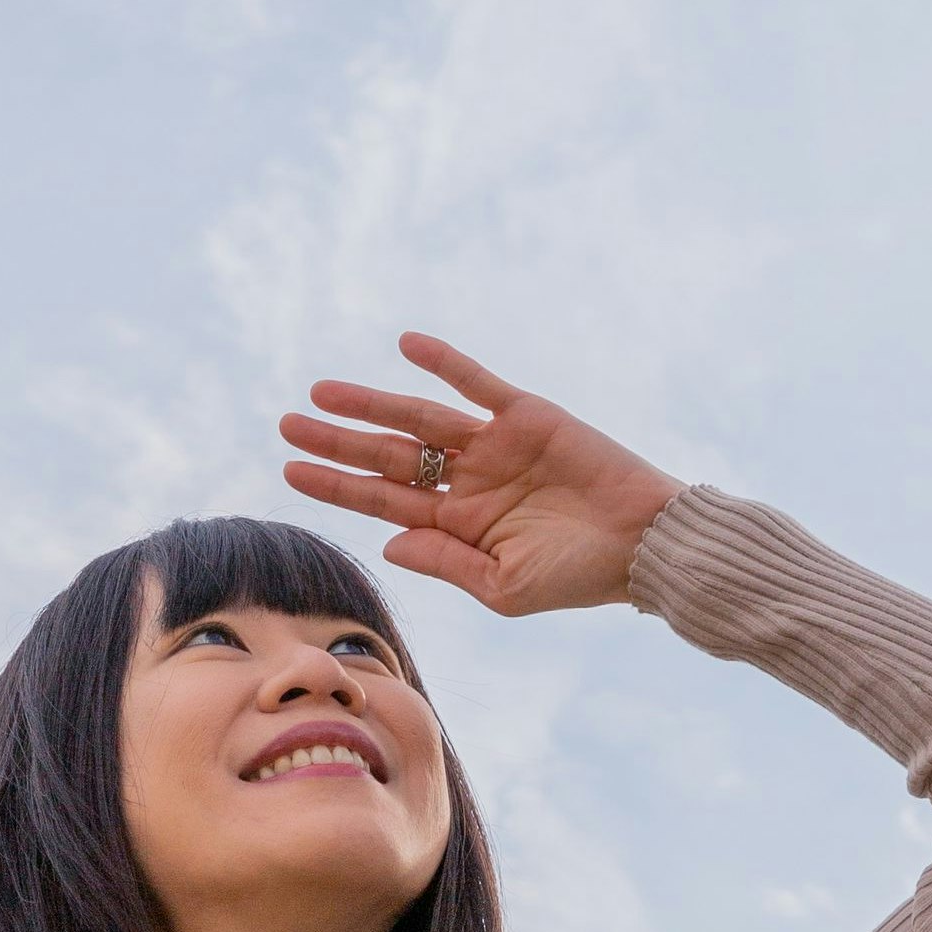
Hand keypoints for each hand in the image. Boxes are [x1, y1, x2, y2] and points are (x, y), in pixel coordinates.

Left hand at [279, 332, 690, 615]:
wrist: (646, 543)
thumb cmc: (580, 576)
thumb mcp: (506, 586)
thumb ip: (445, 560)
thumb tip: (387, 540)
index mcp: (457, 524)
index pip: (382, 500)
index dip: (336, 485)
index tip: (289, 471)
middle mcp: (467, 481)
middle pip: (387, 456)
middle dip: (337, 442)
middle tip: (286, 425)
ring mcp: (493, 446)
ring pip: (418, 417)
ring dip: (371, 403)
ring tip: (321, 392)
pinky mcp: (526, 416)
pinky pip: (475, 382)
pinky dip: (443, 362)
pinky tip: (406, 345)